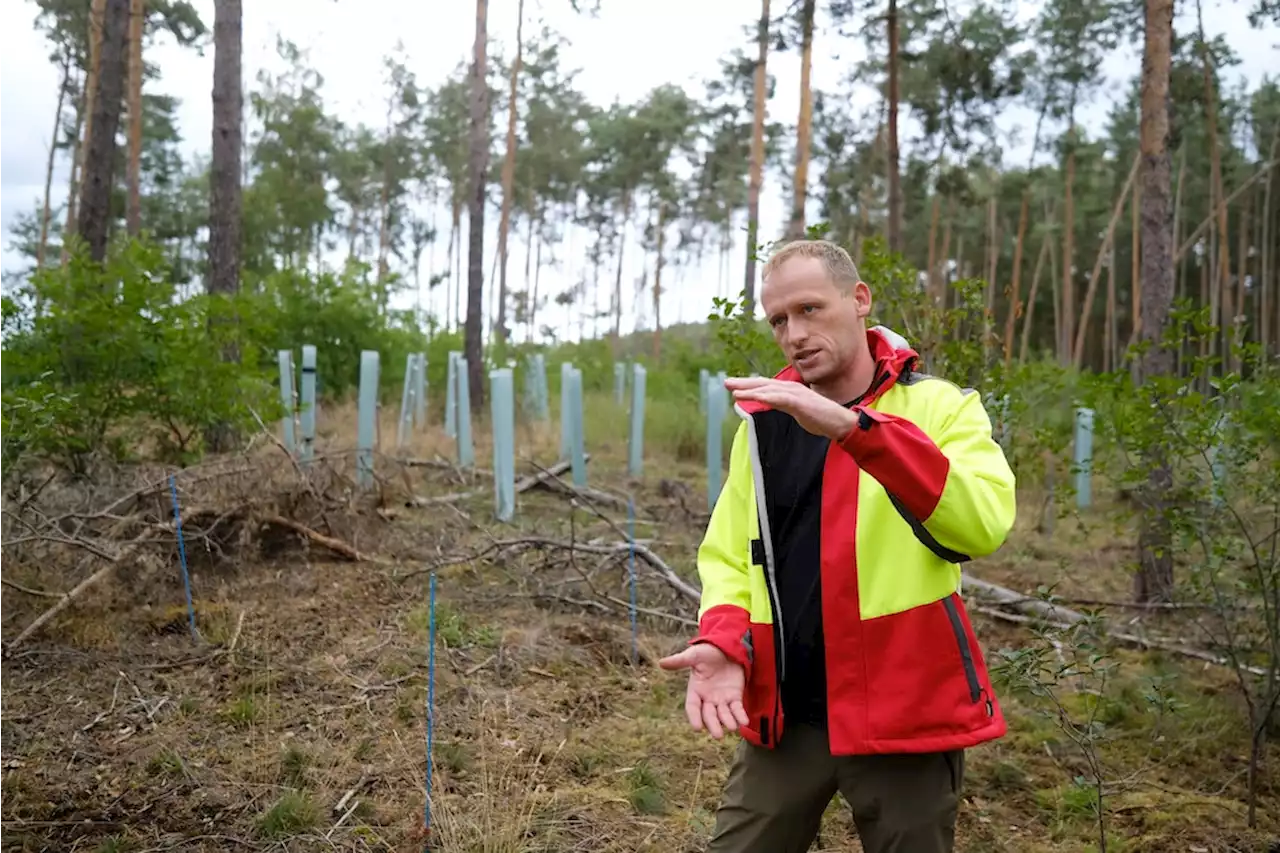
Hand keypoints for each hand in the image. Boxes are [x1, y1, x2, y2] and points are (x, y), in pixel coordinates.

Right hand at [658, 643, 749, 738]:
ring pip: (723, 714)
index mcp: (695, 690)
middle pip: (709, 715)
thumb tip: (661, 662)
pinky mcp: (735, 696)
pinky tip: (744, 721)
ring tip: (732, 727)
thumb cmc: (708, 652)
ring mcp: (721, 699)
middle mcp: (707, 698)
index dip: (694, 717)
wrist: (727, 647)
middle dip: (713, 725)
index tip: (697, 728)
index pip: (692, 707)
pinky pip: (737, 709)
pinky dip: (740, 716)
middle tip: (718, 735)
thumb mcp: (694, 655)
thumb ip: (680, 661)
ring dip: (728, 722)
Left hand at [724, 376, 856, 439]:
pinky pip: (781, 398)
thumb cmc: (820, 417)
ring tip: (734, 390)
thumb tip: (769, 403)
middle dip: (744, 383)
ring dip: (751, 389)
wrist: (839, 422)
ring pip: (769, 389)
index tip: (733, 386)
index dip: (749, 385)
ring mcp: (796, 394)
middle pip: (763, 384)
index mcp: (789, 391)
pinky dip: (767, 397)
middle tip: (726, 382)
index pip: (765, 386)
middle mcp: (790, 389)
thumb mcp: (796, 410)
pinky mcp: (800, 402)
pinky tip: (755, 397)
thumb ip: (782, 405)